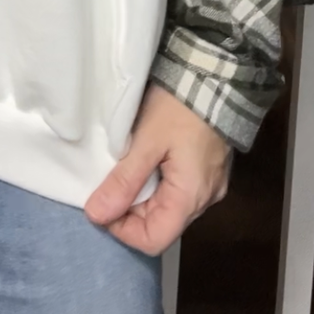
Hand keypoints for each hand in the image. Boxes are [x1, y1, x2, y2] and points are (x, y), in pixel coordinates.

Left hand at [84, 84, 231, 253]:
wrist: (217, 73)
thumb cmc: (180, 107)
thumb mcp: (146, 141)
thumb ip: (123, 181)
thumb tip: (95, 214)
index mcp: (191, 197)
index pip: (154, 240)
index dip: (122, 230)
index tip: (102, 205)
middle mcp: (205, 199)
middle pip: (161, 224)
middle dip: (129, 209)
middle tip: (109, 181)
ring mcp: (210, 184)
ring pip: (169, 206)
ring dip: (142, 194)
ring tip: (126, 166)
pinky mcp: (209, 169)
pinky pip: (179, 189)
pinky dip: (158, 183)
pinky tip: (146, 160)